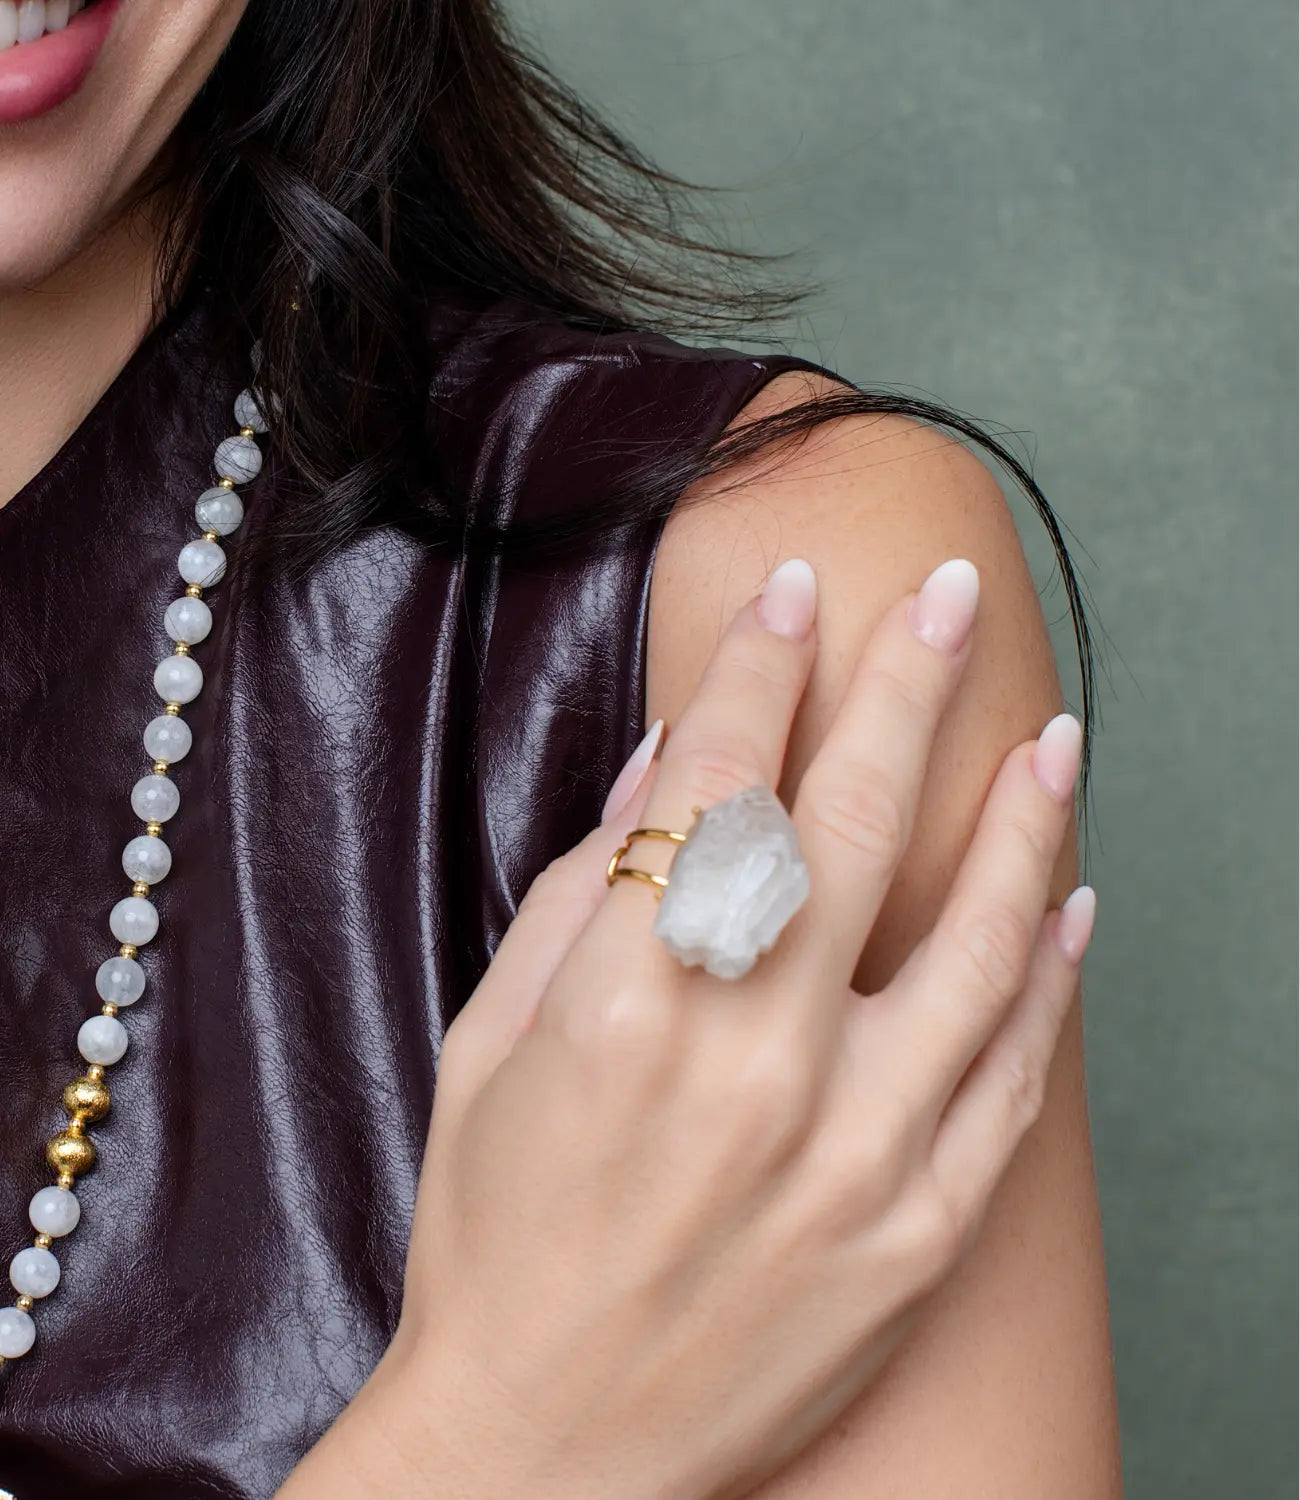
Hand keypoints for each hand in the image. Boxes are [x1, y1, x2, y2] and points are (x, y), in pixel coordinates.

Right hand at [294, 556, 1093, 1499]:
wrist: (544, 1450)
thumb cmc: (493, 1235)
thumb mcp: (490, 1044)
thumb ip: (584, 889)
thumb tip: (671, 761)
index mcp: (624, 1003)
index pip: (715, 779)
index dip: (763, 664)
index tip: (799, 591)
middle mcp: (752, 1061)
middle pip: (851, 821)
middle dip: (904, 684)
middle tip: (952, 598)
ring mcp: (854, 1150)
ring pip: (974, 938)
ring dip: (1019, 817)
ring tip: (1052, 732)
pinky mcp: (915, 1231)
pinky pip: (1009, 1078)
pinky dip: (1049, 978)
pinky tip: (1068, 902)